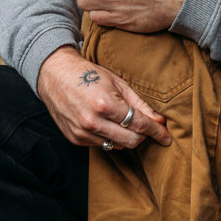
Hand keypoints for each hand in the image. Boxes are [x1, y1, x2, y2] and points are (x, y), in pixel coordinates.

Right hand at [38, 47, 169, 148]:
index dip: (156, 131)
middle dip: (143, 135)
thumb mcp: (117, 82)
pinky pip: (102, 145)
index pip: (139, 125)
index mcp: (105, 104)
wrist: (54, 74)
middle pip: (131, 141)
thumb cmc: (88, 74)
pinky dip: (109, 137)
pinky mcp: (75, 139)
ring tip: (123, 121)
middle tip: (146, 126)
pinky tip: (106, 124)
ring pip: (117, 146)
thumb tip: (159, 120)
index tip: (166, 136)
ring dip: (126, 137)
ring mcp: (82, 132)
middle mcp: (92, 122)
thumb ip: (139, 103)